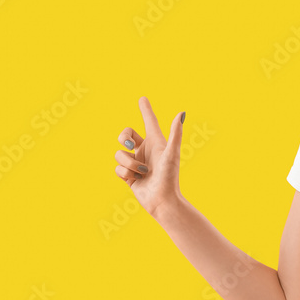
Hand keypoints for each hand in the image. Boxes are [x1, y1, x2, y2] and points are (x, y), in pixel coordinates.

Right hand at [115, 96, 184, 217]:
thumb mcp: (172, 154)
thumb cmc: (170, 177)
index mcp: (156, 142)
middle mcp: (145, 150)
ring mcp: (136, 162)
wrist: (162, 201)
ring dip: (130, 163)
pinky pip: (117, 168)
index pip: (149, 121)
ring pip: (120, 154)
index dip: (145, 110)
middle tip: (130, 146)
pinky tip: (137, 180)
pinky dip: (126, 173)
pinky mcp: (129, 175)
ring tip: (143, 173)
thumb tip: (181, 112)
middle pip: (125, 135)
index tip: (143, 99)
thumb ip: (175, 133)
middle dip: (123, 138)